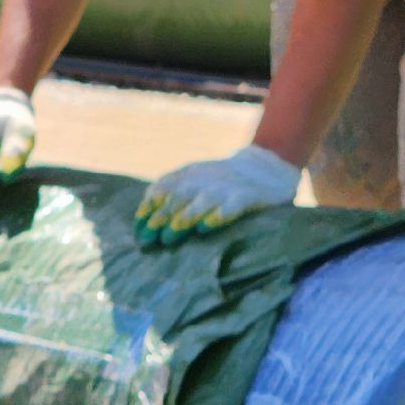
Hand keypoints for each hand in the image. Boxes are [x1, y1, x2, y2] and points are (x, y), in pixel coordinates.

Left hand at [135, 145, 300, 248]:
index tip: (138, 225)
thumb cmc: (222, 181)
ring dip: (183, 218)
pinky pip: (230, 206)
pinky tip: (207, 227)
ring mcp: (225, 187)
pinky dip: (218, 215)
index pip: (163, 187)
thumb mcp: (196, 178)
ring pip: (201, 202)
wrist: (266, 167)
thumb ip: (173, 193)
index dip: (149, 206)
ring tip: (170, 235)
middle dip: (161, 216)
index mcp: (189, 175)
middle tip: (147, 237)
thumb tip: (142, 220)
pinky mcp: (246, 197)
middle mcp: (204, 179)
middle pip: (178, 197)